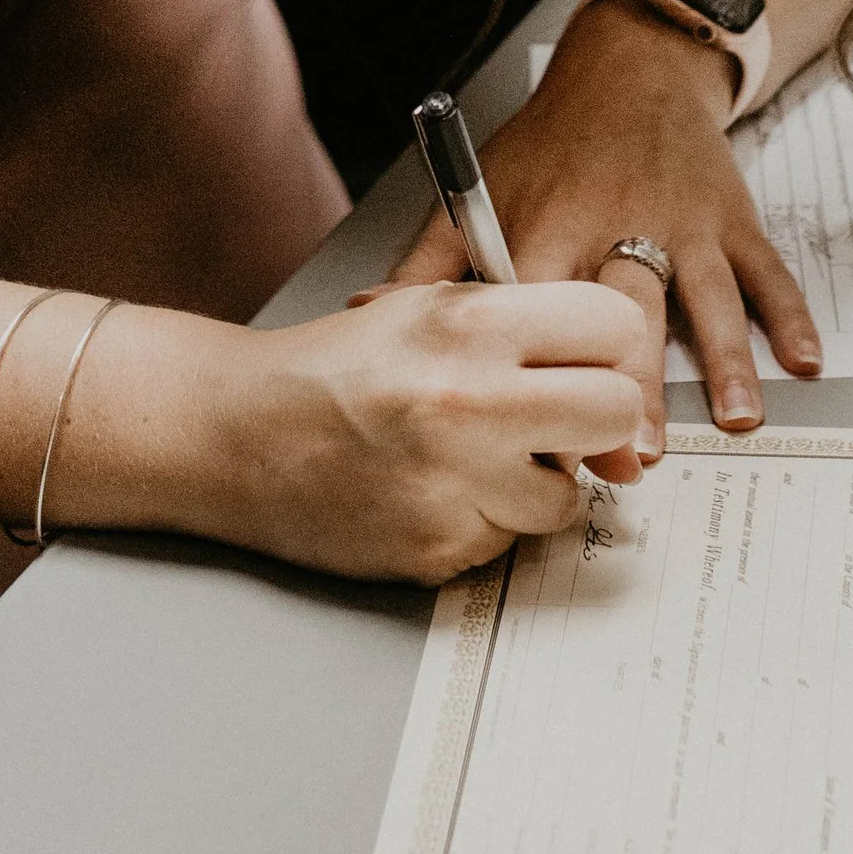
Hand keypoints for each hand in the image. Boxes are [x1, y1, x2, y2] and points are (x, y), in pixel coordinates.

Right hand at [187, 278, 645, 584]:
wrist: (234, 432)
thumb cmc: (333, 366)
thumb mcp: (429, 307)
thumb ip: (526, 328)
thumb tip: (618, 375)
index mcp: (471, 324)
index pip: (616, 327)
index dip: (610, 345)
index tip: (593, 360)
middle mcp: (469, 400)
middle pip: (615, 412)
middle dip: (596, 419)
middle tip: (558, 419)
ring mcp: (455, 481)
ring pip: (569, 495)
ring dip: (537, 482)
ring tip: (477, 456)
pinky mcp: (438, 546)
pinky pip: (509, 541)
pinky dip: (485, 520)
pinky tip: (436, 490)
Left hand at [390, 0, 820, 465]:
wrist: (633, 66)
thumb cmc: (551, 142)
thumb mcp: (484, 189)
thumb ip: (429, 262)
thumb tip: (367, 315)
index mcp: (550, 224)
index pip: (539, 311)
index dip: (538, 375)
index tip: (538, 442)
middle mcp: (619, 223)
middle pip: (626, 312)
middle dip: (633, 386)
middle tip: (637, 457)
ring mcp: (683, 220)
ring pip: (704, 296)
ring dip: (721, 360)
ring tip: (733, 420)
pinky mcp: (730, 217)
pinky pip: (766, 270)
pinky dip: (790, 315)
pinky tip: (804, 363)